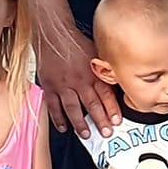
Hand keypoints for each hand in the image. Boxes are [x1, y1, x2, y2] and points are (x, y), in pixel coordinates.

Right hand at [38, 20, 117, 137]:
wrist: (53, 33)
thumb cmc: (75, 42)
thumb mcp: (96, 52)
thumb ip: (104, 69)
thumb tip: (118, 80)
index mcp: (92, 72)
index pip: (106, 94)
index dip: (112, 109)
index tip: (117, 121)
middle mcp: (79, 80)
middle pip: (92, 104)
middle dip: (100, 121)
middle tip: (106, 133)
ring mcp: (63, 84)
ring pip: (73, 108)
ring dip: (80, 123)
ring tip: (87, 135)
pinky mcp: (50, 86)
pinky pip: (54, 105)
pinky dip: (58, 118)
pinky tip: (64, 127)